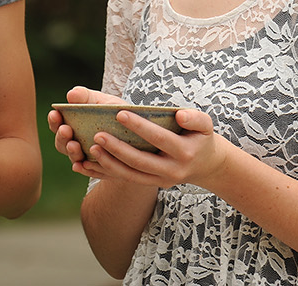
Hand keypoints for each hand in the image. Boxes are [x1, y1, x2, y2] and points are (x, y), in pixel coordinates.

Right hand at [46, 86, 125, 172]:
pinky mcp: (102, 170)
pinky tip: (83, 165)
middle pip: (62, 144)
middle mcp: (77, 144)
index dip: (54, 121)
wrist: (142, 132)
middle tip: (66, 130)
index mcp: (74, 125)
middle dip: (62, 137)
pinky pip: (92, 172)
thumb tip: (71, 94)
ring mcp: (88, 159)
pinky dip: (85, 170)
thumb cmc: (118, 113)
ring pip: (75, 159)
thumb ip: (87, 97)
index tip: (55, 114)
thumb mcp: (103, 102)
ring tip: (75, 145)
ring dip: (72, 153)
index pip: (58, 124)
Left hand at [77, 106, 227, 189]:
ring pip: (131, 174)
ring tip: (92, 148)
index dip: (140, 127)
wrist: (206, 166)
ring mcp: (161, 180)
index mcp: (184, 152)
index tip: (120, 113)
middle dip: (118, 148)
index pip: (159, 139)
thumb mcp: (205, 125)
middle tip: (98, 134)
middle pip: (141, 161)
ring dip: (110, 163)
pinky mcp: (152, 184)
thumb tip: (180, 116)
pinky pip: (128, 179)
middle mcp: (172, 170)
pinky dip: (109, 172)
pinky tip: (93, 162)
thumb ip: (195, 118)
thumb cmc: (200, 138)